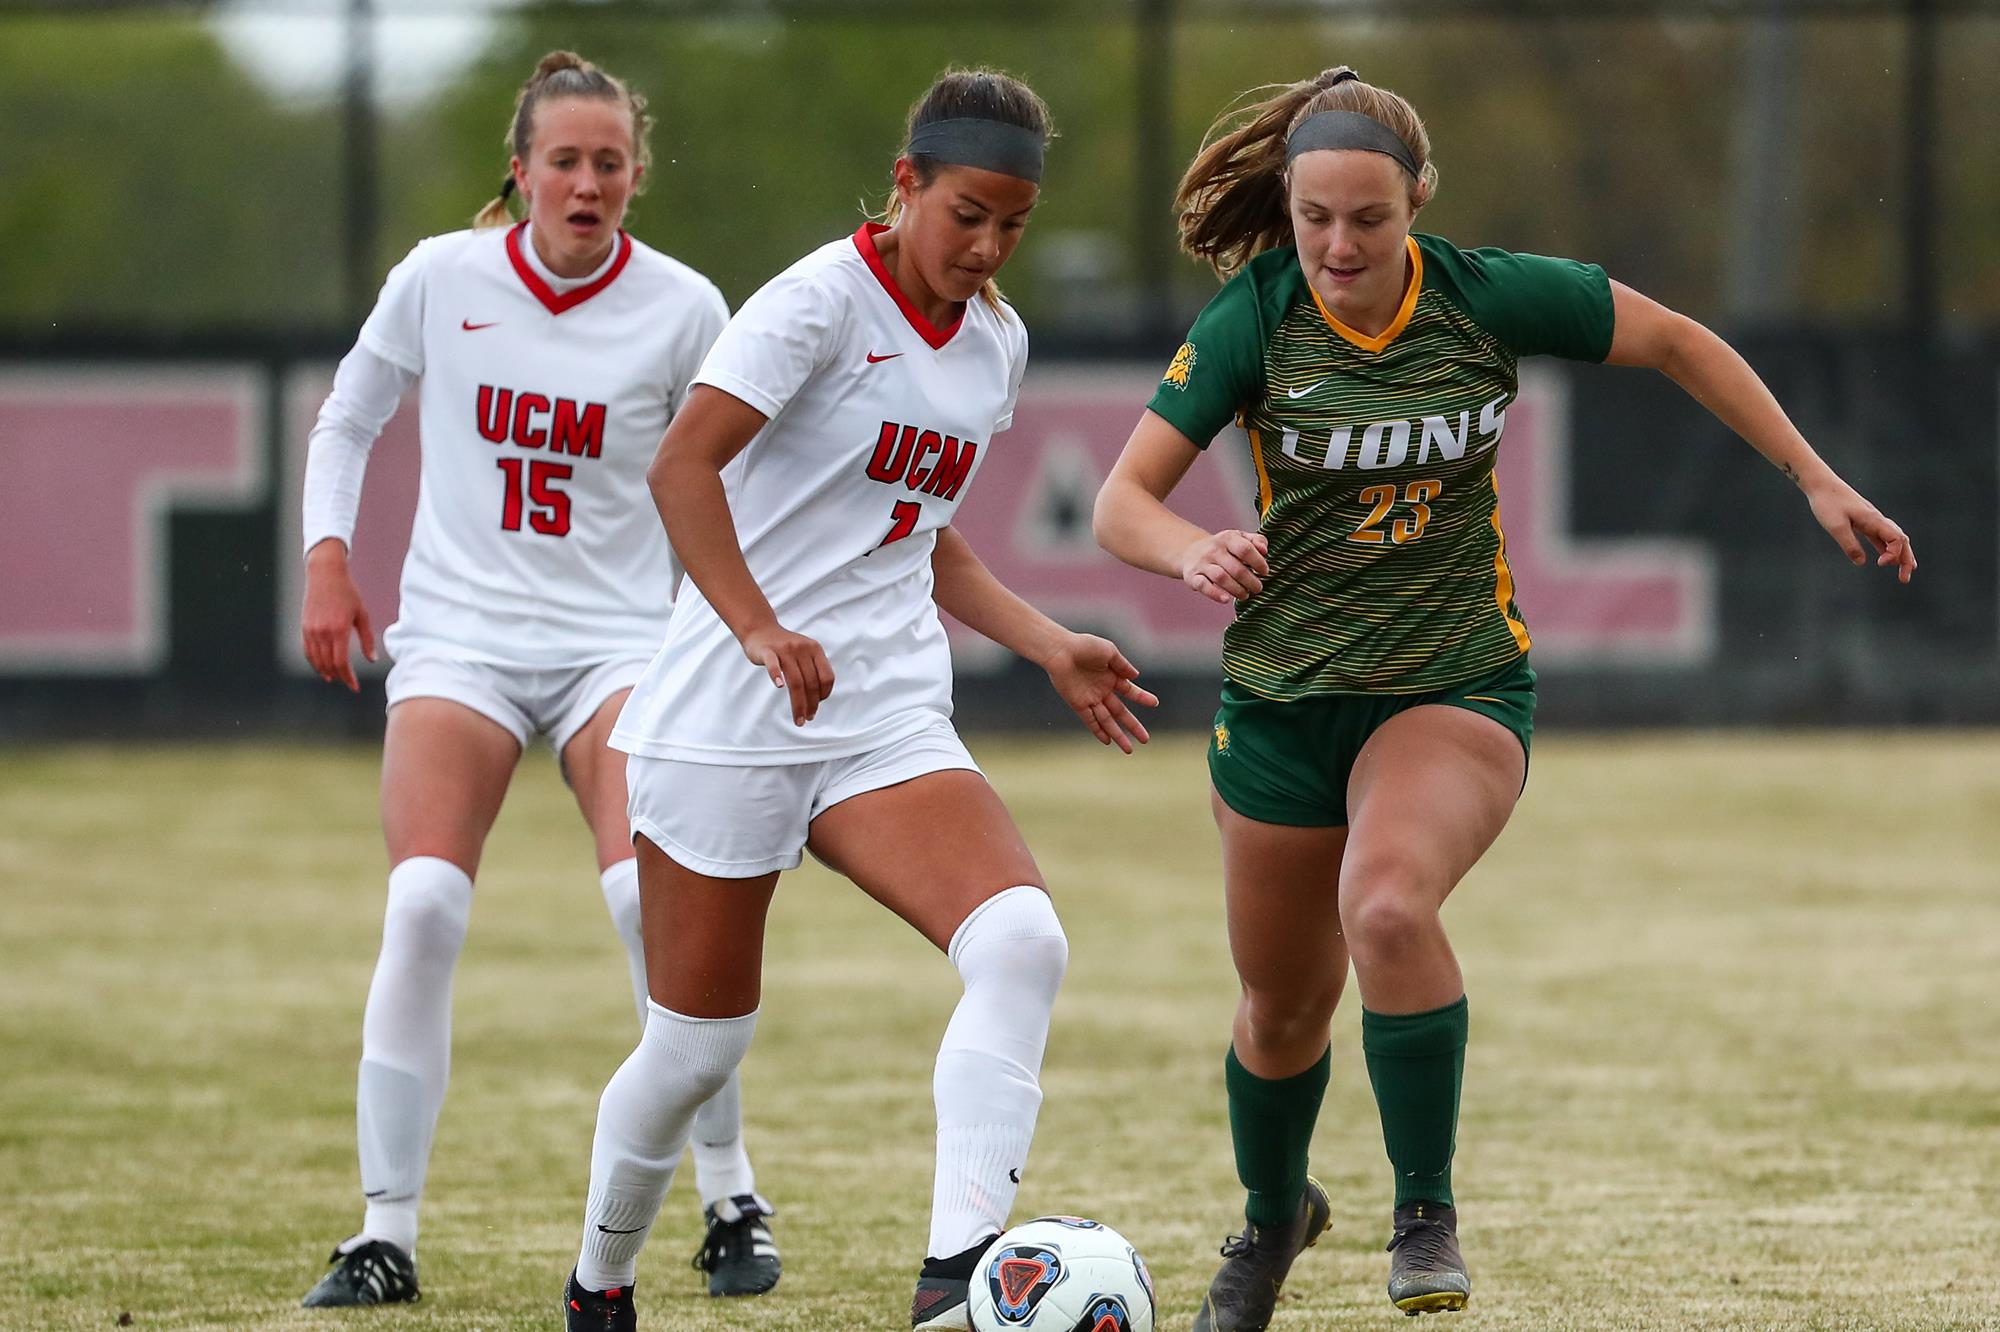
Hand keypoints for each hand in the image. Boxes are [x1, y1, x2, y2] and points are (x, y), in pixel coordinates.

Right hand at [301, 540, 375, 690]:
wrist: (325, 574)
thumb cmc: (347, 592)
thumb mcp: (362, 614)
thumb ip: (367, 638)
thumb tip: (372, 659)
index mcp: (339, 630)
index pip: (341, 662)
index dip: (348, 677)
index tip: (354, 686)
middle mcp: (322, 632)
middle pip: (328, 664)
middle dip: (339, 676)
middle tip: (348, 683)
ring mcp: (311, 630)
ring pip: (316, 659)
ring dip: (325, 671)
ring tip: (334, 677)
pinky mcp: (304, 626)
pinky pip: (307, 650)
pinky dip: (314, 661)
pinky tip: (322, 666)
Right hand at [740, 621, 833, 725]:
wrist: (760, 630)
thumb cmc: (785, 648)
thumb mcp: (804, 653)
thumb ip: (813, 670)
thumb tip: (819, 699)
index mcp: (815, 649)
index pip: (826, 677)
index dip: (824, 694)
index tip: (816, 706)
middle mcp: (802, 648)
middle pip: (811, 682)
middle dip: (811, 704)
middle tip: (807, 719)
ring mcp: (784, 649)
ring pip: (795, 681)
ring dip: (798, 703)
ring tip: (799, 719)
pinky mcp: (767, 651)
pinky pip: (773, 665)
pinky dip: (776, 675)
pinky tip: (779, 686)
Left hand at [1040, 632, 1157, 753]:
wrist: (1060, 650)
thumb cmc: (1084, 646)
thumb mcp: (1109, 651)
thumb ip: (1122, 665)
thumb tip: (1136, 676)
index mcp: (1112, 677)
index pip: (1131, 692)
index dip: (1142, 698)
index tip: (1155, 703)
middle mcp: (1102, 691)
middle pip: (1121, 713)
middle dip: (1133, 726)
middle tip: (1146, 740)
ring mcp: (1090, 699)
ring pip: (1107, 721)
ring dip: (1118, 735)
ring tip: (1129, 749)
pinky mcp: (1078, 704)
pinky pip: (1090, 720)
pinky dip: (1098, 731)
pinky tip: (1108, 741)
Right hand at [1177, 529, 1268, 603]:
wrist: (1191, 551)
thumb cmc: (1223, 548)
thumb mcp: (1239, 538)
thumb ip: (1256, 541)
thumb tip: (1265, 550)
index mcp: (1227, 538)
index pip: (1245, 549)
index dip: (1258, 562)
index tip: (1264, 572)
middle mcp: (1213, 549)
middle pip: (1236, 568)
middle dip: (1250, 581)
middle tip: (1257, 588)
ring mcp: (1202, 563)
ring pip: (1221, 578)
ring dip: (1237, 589)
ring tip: (1245, 595)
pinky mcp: (1192, 576)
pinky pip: (1203, 586)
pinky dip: (1215, 594)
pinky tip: (1226, 599)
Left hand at [1805, 478, 1915, 583]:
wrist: (1821, 485)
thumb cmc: (1827, 503)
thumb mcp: (1836, 527)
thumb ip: (1849, 544)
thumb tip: (1862, 562)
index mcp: (1874, 520)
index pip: (1897, 539)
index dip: (1894, 554)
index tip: (1880, 564)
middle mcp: (1877, 519)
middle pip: (1901, 540)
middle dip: (1906, 559)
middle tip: (1905, 579)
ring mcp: (1872, 520)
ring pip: (1893, 539)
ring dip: (1900, 555)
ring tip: (1905, 572)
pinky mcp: (1863, 521)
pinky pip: (1880, 537)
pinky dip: (1887, 549)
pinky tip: (1886, 559)